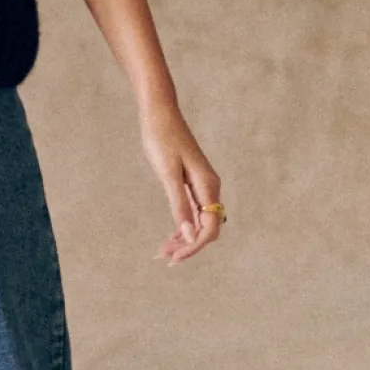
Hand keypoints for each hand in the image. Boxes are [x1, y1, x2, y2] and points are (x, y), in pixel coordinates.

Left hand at [138, 98, 223, 264]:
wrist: (159, 112)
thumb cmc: (161, 138)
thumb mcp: (167, 173)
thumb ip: (179, 204)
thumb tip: (191, 236)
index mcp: (208, 186)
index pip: (209, 228)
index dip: (194, 247)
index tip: (174, 257)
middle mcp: (210, 188)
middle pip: (206, 228)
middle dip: (188, 245)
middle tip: (163, 257)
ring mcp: (202, 185)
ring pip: (199, 221)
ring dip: (184, 237)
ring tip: (163, 251)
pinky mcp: (192, 182)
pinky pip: (193, 210)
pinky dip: (182, 224)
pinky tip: (170, 235)